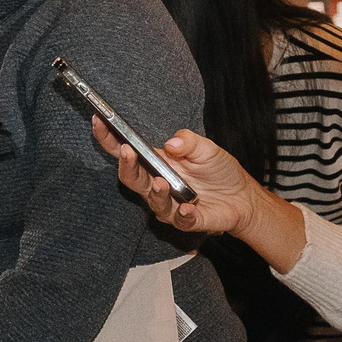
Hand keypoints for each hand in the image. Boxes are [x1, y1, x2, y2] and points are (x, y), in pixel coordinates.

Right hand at [89, 120, 255, 237]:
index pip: (127, 151)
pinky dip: (182, 214)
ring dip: (155, 192)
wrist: (242, 196)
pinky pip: (179, 220)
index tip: (99, 121)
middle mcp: (158, 183)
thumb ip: (189, 142)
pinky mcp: (186, 220)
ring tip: (162, 183)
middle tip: (127, 152)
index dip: (110, 138)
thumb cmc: (219, 170)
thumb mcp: (207, 147)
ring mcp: (170, 204)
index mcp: (157, 162)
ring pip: (152, 200)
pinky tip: (188, 207)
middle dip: (126, 165)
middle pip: (132, 178)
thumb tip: (171, 143)